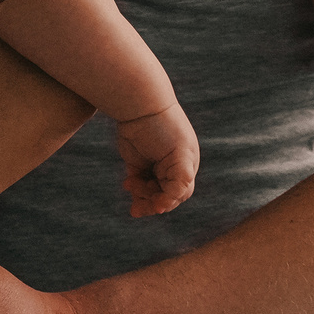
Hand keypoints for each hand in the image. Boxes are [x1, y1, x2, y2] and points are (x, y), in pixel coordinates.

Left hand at [113, 101, 199, 217]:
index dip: (169, 201)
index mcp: (186, 166)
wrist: (141, 107)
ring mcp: (154, 165)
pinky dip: (133, 189)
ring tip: (130, 187)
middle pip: (164, 195)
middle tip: (139, 206)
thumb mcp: (180, 154)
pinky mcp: (137, 163)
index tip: (156, 206)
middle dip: (152, 202)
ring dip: (141, 197)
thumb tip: (171, 202)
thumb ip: (181, 179)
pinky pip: (138, 183)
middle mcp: (172, 168)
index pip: (181, 193)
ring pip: (150, 192)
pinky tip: (127, 184)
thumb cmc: (165, 128)